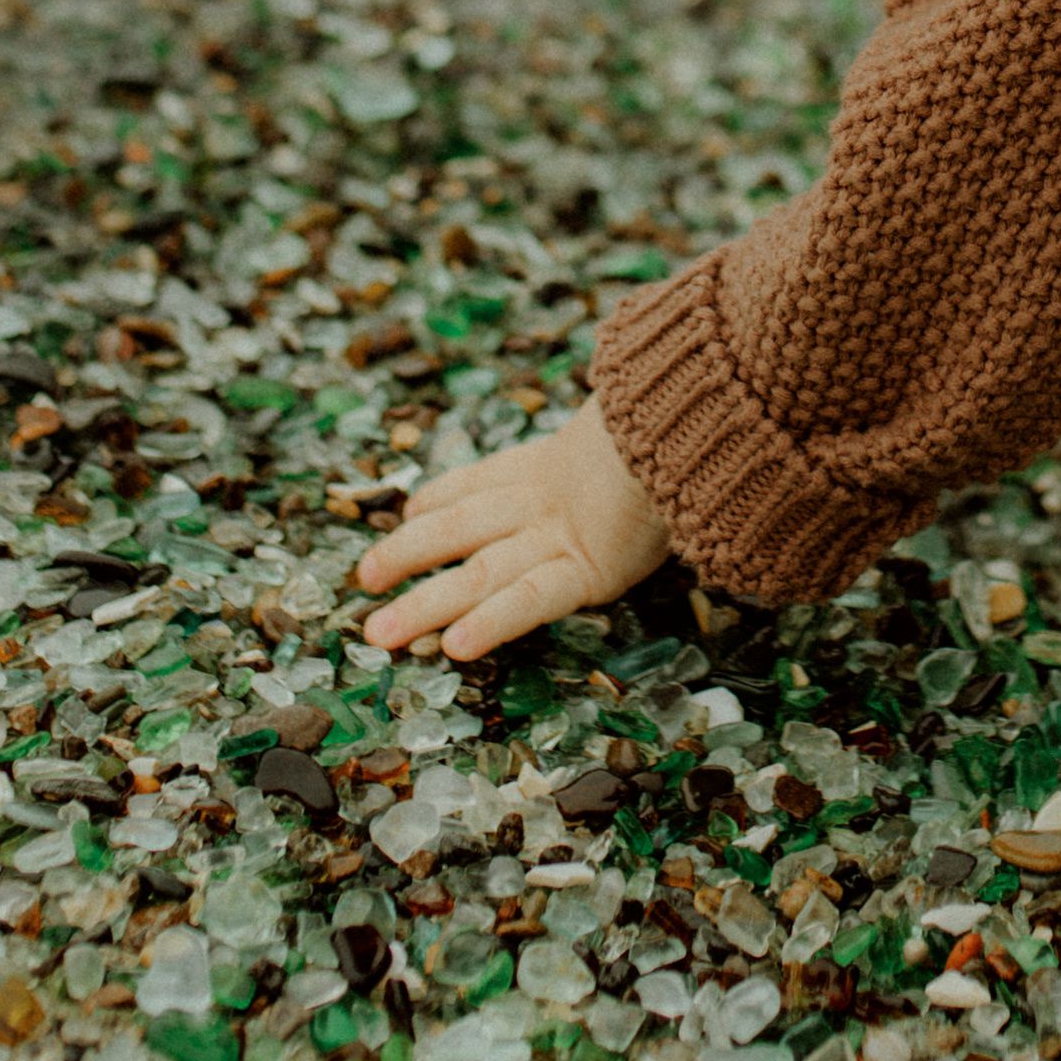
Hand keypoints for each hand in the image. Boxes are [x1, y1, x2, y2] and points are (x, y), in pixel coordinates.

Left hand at [350, 397, 671, 661]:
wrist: (696, 412)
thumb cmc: (678, 415)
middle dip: (407, 553)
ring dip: (425, 604)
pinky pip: (528, 601)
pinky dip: (490, 624)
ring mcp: (560, 536)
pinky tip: (455, 648)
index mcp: (553, 459)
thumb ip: (623, 428)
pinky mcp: (589, 570)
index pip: (482, 479)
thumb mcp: (636, 420)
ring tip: (379, 633)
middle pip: (460, 526)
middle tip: (363, 579)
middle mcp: (544, 499)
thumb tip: (642, 413)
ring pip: (477, 573)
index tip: (411, 509)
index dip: (441, 495)